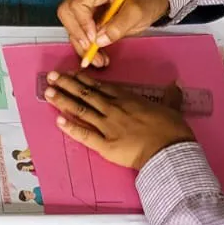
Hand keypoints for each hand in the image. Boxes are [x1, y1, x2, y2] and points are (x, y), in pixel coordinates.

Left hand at [43, 71, 193, 170]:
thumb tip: (175, 85)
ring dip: (63, 100)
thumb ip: (170, 96)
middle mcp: (114, 109)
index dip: (85, 79)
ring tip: (48, 92)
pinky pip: (84, 134)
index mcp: (128, 99)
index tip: (73, 73)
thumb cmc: (172, 130)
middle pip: (87, 94)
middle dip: (67, 84)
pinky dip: (70, 128)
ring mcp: (108, 126)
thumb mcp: (172, 107)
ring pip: (82, 110)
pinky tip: (58, 120)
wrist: (169, 151)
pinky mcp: (105, 145)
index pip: (102, 86)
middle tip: (52, 76)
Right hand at [58, 0, 169, 66]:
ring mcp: (86, 2)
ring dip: (81, 46)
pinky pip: (78, 32)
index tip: (94, 39)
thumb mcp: (137, 13)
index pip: (77, 4)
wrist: (151, 0)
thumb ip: (118, 26)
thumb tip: (98, 41)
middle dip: (77, 36)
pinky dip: (85, 47)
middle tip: (92, 52)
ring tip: (99, 60)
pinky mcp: (87, 15)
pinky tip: (98, 56)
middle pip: (67, 13)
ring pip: (70, 26)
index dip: (82, 24)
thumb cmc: (146, 0)